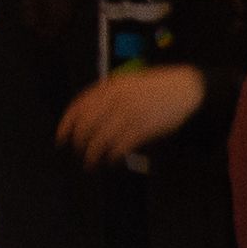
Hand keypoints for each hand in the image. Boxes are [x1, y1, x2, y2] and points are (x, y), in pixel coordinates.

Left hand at [58, 63, 205, 163]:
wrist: (185, 89)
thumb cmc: (156, 87)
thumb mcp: (128, 83)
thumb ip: (108, 96)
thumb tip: (86, 117)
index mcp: (111, 87)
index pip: (79, 107)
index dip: (66, 124)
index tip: (61, 138)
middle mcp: (116, 100)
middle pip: (87, 126)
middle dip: (79, 143)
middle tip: (79, 152)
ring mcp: (129, 115)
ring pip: (101, 139)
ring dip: (93, 155)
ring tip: (91, 163)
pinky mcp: (143, 128)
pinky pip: (120, 146)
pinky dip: (113, 156)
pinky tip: (111, 160)